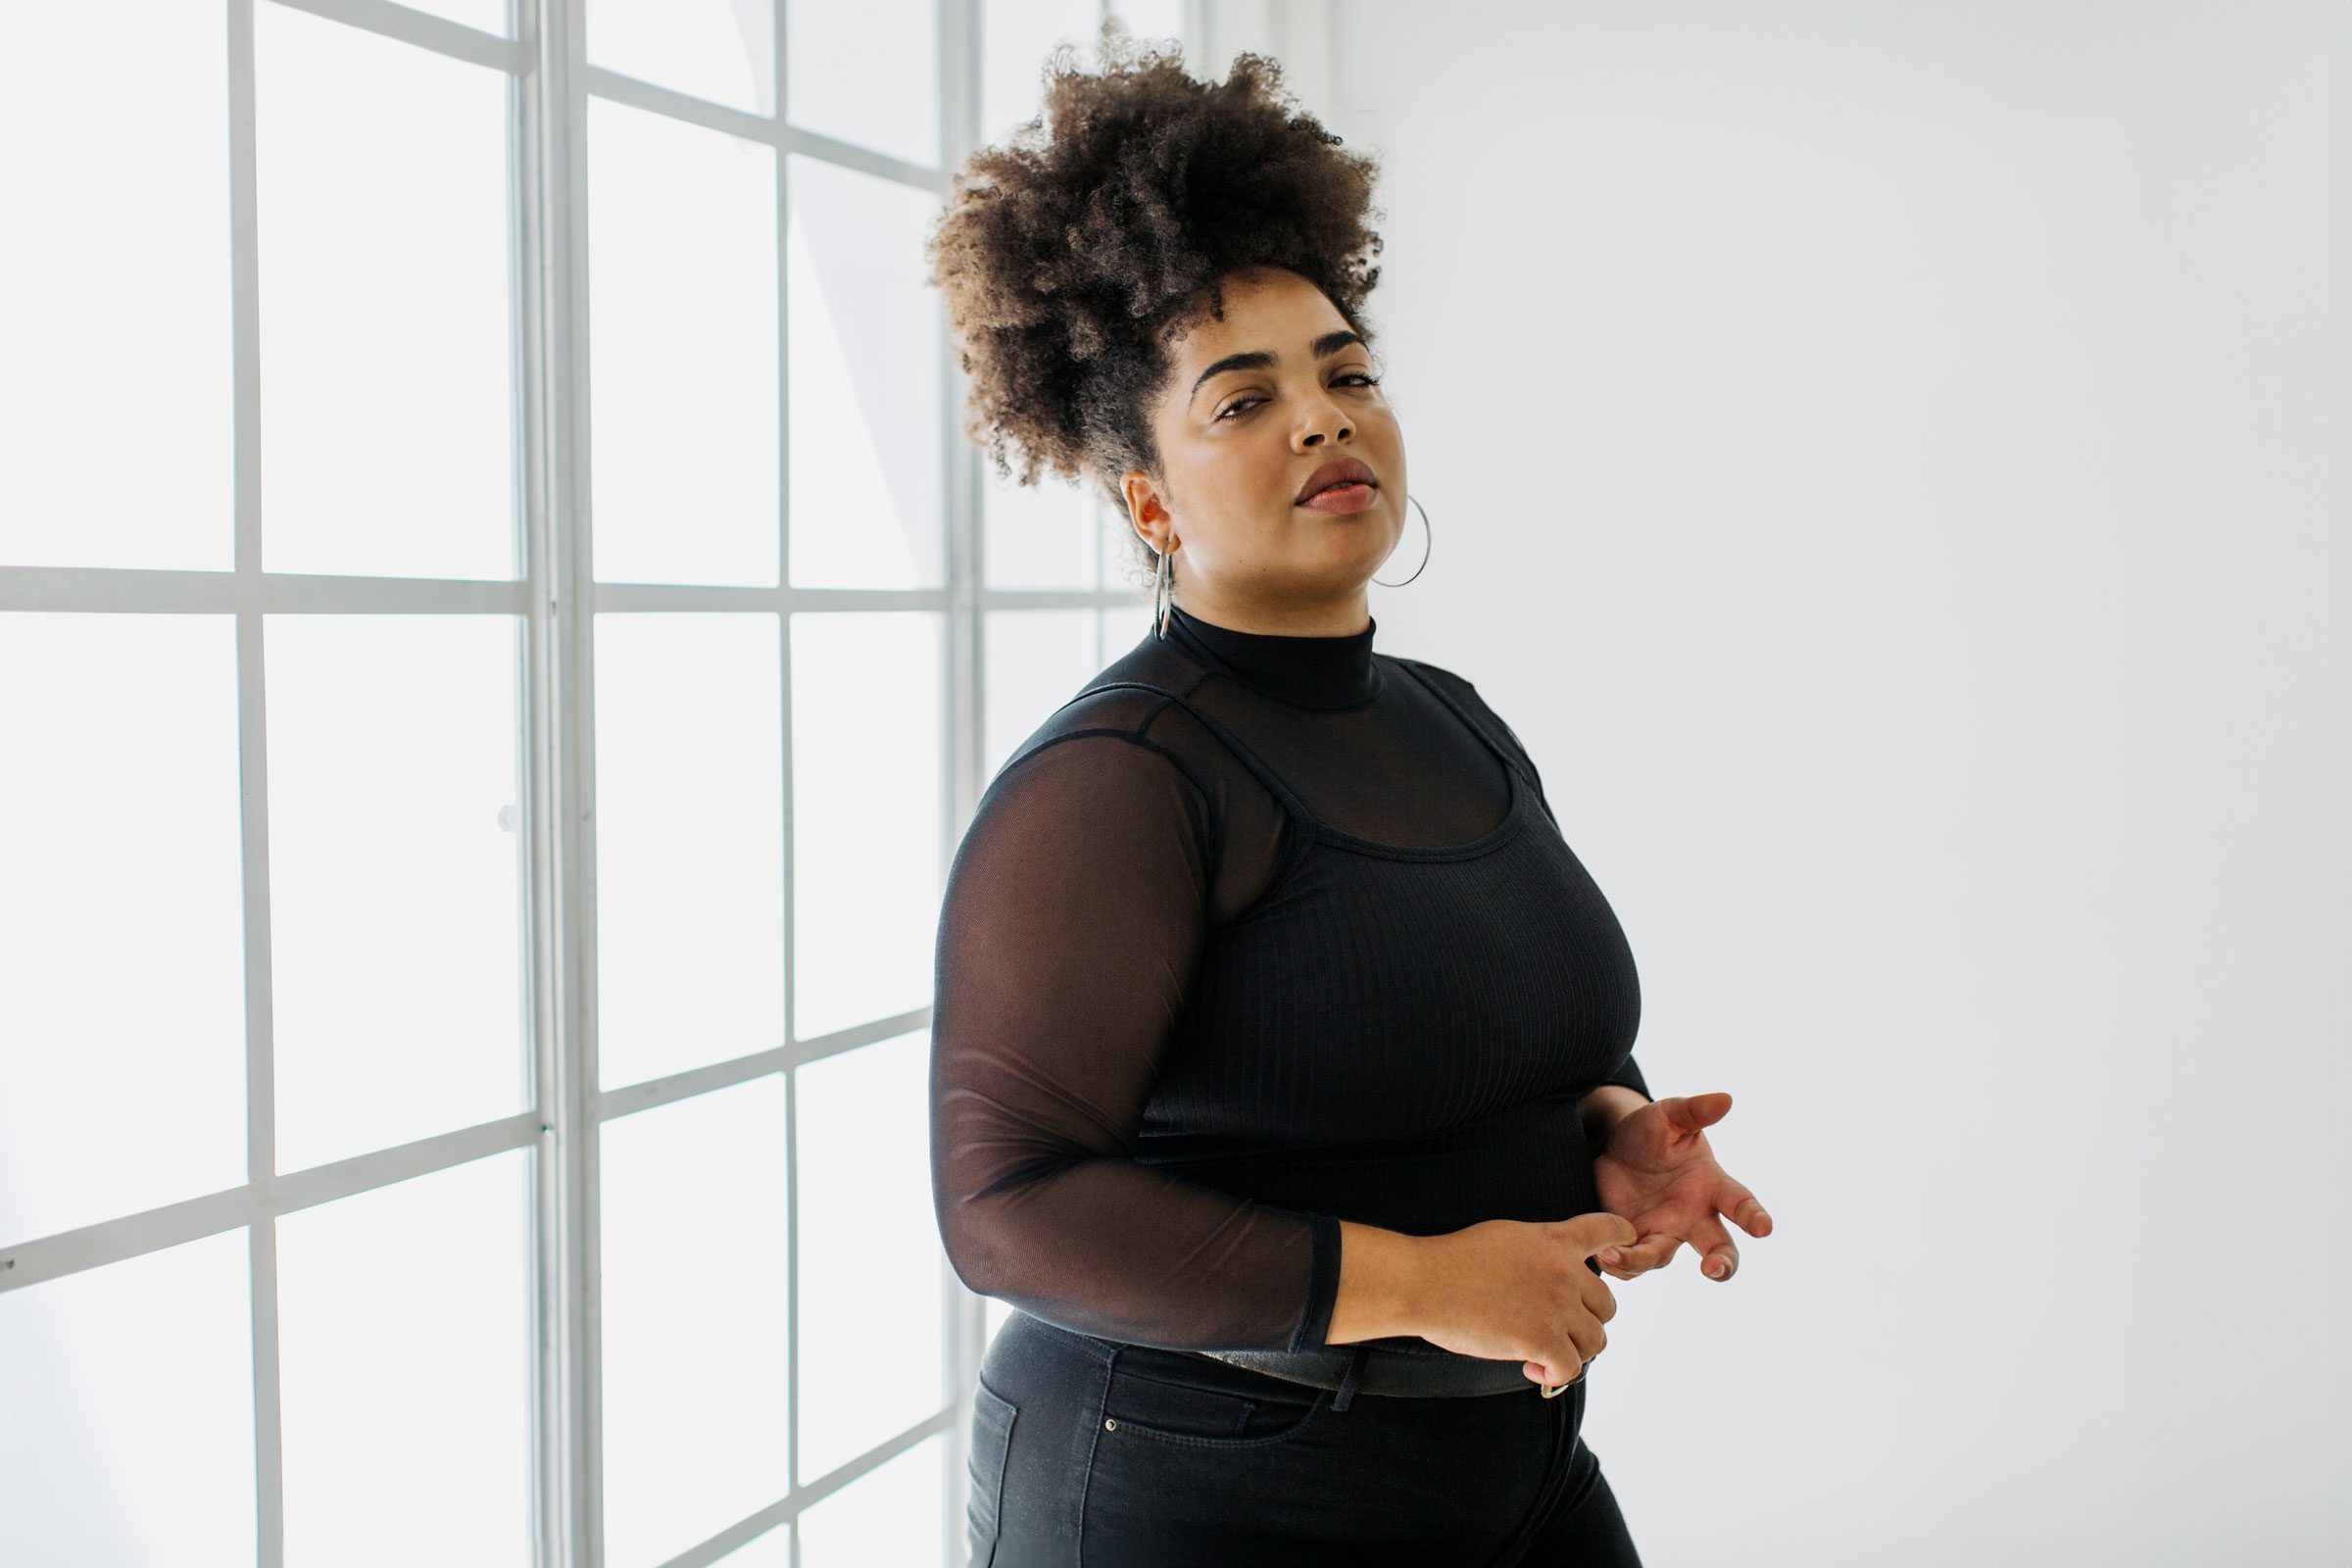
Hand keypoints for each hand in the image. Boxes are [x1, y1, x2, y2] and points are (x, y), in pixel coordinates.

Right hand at [1413, 1212, 1637, 1388]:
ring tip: (1543, 1354)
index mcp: (1554, 1242)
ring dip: (1573, 1351)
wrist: (1426, 1282)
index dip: (1623, 1238)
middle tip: (1555, 1329)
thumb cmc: (1453, 1261)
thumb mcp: (1506, 1237)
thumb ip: (1538, 1251)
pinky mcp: (1543, 1340)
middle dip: (1585, 1320)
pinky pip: (1570, 1368)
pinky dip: (1554, 1375)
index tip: (1626, 1245)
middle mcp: (1564, 1272)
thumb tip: (1551, 1275)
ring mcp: (1557, 1307)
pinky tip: (1531, 1369)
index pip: (1609, 1230)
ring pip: (1596, 1340)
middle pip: (1607, 1305)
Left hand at [1590, 1091, 1771, 1282]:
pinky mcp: (1635, 1242)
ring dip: (1639, 1260)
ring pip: (1661, 1258)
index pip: (1740, 1203)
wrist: (1610, 1146)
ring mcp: (1664, 1233)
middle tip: (1714, 1269)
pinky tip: (1601, 1252)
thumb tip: (1725, 1099)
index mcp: (1710, 1185)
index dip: (1754, 1216)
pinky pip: (1631, 1265)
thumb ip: (1694, 1111)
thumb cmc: (1650, 1131)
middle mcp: (1692, 1216)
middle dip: (1722, 1263)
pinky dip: (1618, 1264)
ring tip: (1610, 1253)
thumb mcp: (1668, 1116)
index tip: (1764, 1228)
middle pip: (1719, 1248)